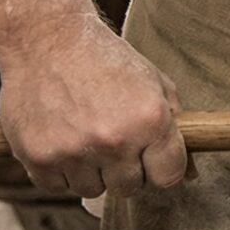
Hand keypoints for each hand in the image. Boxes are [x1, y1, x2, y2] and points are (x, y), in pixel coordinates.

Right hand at [0, 14, 188, 199]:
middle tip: (113, 140)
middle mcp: (114, 140)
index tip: (152, 159)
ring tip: (84, 134)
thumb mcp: (153, 83)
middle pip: (130, 188)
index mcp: (150, 120)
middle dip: (126, 170)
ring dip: (91, 171)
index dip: (162, 169)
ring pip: (92, 190)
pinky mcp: (39, 158)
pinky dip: (59, 170)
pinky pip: (57, 186)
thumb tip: (190, 175)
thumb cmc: (104, 59)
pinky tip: (60, 137)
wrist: (46, 38)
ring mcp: (74, 152)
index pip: (169, 176)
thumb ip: (176, 127)